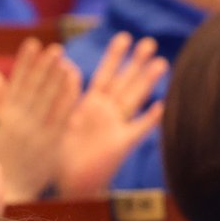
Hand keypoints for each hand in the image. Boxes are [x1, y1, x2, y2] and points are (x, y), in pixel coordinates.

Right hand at [0, 40, 79, 202]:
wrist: (9, 191)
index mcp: (5, 117)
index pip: (16, 83)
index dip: (25, 63)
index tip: (33, 44)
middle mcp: (21, 122)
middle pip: (35, 88)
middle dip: (44, 66)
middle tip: (55, 48)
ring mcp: (37, 133)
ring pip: (49, 99)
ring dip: (57, 77)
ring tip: (65, 59)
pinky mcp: (51, 145)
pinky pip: (62, 116)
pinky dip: (68, 98)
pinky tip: (75, 82)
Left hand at [56, 33, 166, 198]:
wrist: (66, 183)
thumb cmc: (58, 153)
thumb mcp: (58, 118)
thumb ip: (66, 94)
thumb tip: (67, 66)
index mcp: (89, 104)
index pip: (105, 74)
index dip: (114, 56)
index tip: (124, 37)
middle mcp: (106, 113)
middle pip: (124, 82)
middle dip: (136, 63)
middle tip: (150, 42)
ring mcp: (116, 128)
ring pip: (134, 99)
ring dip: (147, 82)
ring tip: (161, 63)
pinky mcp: (121, 145)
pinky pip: (138, 130)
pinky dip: (150, 119)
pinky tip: (161, 106)